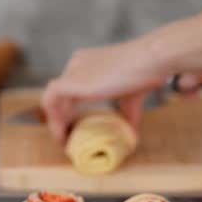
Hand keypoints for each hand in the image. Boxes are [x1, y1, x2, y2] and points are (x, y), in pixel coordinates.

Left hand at [41, 40, 165, 142]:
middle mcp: (77, 64)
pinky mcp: (71, 81)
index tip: (76, 129)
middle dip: (61, 118)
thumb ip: (126, 114)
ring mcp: (72, 70)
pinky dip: (54, 119)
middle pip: (59, 95)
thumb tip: (131, 135)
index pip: (70, 88)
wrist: (150, 60)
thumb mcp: (131, 97)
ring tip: (65, 141)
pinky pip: (50, 101)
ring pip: (52, 99)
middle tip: (69, 138)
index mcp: (88, 63)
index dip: (69, 110)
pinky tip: (64, 134)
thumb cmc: (145, 72)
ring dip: (56, 122)